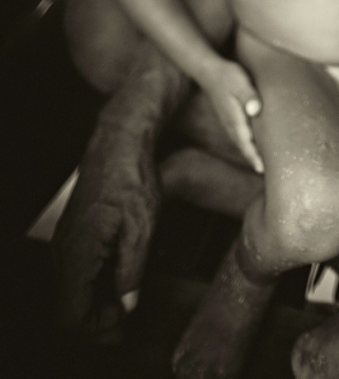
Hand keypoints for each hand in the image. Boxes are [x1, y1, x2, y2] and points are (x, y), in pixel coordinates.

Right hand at [53, 121, 160, 340]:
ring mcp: (65, 241)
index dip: (97, 328)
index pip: (72, 314)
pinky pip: (76, 271)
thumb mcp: (142, 228)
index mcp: (78, 252)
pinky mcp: (72, 234)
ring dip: (95, 301)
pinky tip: (119, 273)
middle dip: (96, 319)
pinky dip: (94, 281)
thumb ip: (132, 272)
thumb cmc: (131, 177)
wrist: (118, 142)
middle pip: (68, 307)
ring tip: (126, 296)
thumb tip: (127, 303)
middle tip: (126, 315)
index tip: (123, 321)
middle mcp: (64, 249)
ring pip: (70, 290)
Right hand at [201, 60, 263, 173]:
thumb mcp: (241, 83)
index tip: (261, 169)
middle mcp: (230, 123)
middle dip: (253, 159)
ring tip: (260, 162)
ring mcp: (228, 120)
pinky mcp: (228, 116)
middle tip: (265, 171)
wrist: (208, 71)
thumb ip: (249, 96)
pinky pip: (239, 134)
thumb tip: (255, 110)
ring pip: (240, 141)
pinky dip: (246, 142)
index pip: (246, 142)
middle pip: (243, 146)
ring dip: (249, 152)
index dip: (254, 156)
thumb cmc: (227, 76)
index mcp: (235, 118)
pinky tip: (252, 142)